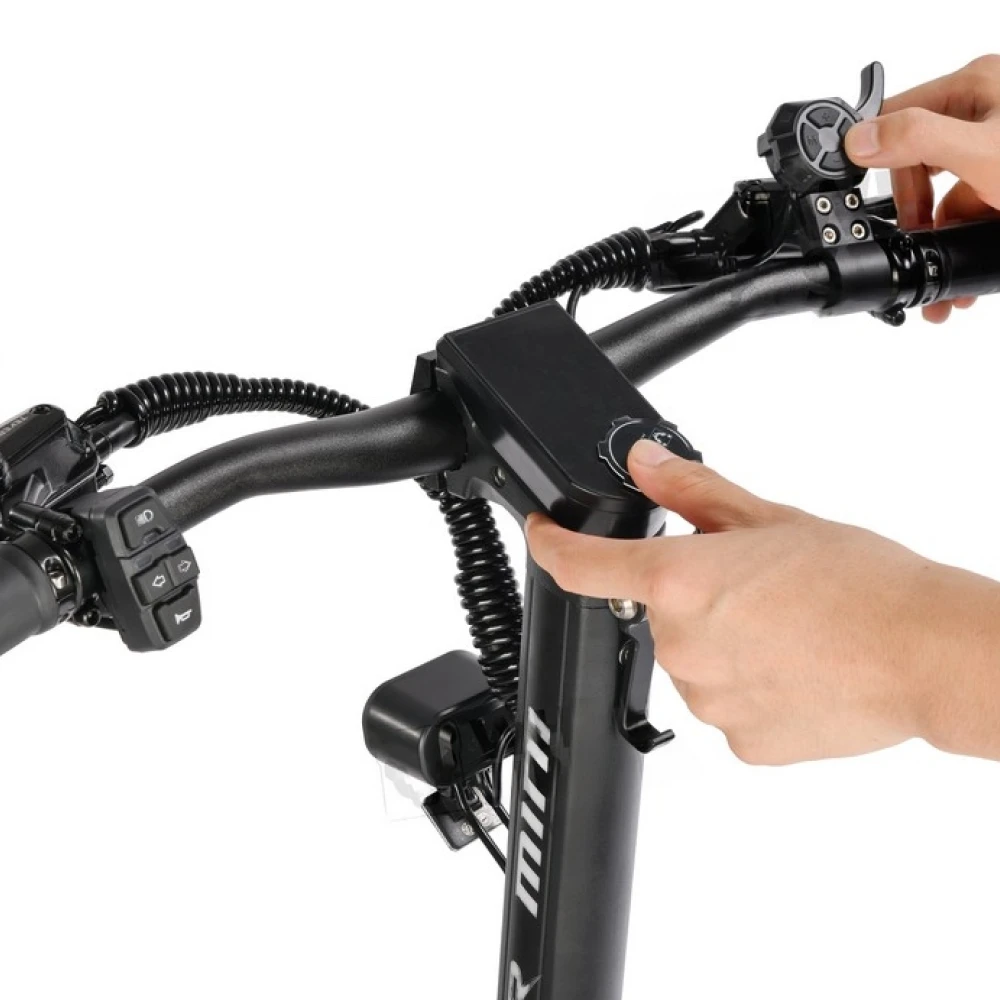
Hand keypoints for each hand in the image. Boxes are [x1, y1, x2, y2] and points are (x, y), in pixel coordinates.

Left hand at [526, 440, 999, 764]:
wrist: (924, 652)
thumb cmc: (861, 582)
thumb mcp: (767, 518)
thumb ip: (690, 490)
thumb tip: (645, 462)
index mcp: (679, 583)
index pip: (581, 565)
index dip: (551, 545)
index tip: (543, 534)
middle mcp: (682, 645)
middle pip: (658, 613)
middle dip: (693, 595)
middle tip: (752, 586)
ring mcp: (708, 700)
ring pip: (694, 661)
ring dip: (722, 642)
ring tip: (786, 628)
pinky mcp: (740, 741)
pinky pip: (726, 705)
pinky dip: (749, 684)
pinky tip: (795, 667)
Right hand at [845, 54, 999, 322]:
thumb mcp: (982, 154)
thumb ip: (916, 141)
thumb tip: (857, 138)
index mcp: (974, 89)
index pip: (896, 118)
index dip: (880, 164)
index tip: (879, 205)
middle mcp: (986, 114)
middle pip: (919, 166)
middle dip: (916, 217)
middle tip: (917, 243)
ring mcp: (999, 152)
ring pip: (948, 198)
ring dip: (939, 242)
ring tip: (943, 286)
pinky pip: (974, 215)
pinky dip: (965, 246)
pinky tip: (966, 279)